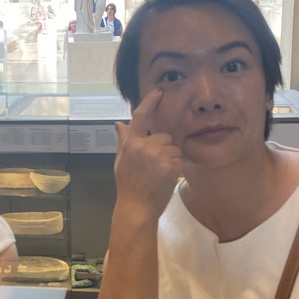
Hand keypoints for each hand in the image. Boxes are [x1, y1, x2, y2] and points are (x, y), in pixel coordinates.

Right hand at [114, 88, 181, 222]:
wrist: (136, 208)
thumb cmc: (128, 186)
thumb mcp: (121, 161)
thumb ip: (123, 141)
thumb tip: (119, 124)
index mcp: (130, 143)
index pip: (141, 116)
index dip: (150, 101)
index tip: (158, 91)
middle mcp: (143, 146)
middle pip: (164, 137)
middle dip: (164, 148)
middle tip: (156, 166)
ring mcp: (156, 155)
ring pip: (174, 148)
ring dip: (171, 159)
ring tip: (160, 174)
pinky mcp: (169, 165)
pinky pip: (179, 160)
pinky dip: (176, 169)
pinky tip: (166, 179)